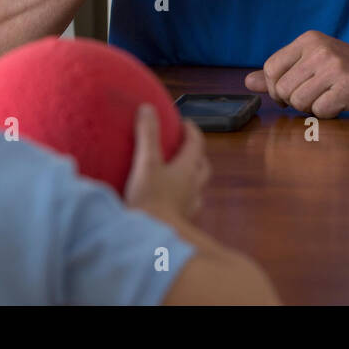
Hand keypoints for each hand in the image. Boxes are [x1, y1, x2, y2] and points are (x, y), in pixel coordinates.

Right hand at [123, 104, 209, 219]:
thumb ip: (148, 135)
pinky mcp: (181, 222)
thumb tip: (148, 108)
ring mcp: (188, 206)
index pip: (196, 144)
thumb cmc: (151, 200)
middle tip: (183, 148)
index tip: (185, 123)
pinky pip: (186, 206)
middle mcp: (193, 186)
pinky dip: (180, 199)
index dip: (192, 131)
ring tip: (176, 175)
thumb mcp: (146, 163)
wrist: (154, 241)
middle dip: (196, 155)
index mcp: (187, 169)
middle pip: (202, 167)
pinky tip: (168, 202)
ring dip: (190, 179)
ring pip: (196, 188)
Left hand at [243, 31, 348, 116]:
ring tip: (330, 98)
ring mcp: (335, 67)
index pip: (271, 68)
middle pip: (283, 89)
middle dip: (295, 101)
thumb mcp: (314, 64)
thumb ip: (282, 73)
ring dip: (312, 109)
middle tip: (315, 97)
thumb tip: (248, 82)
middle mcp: (320, 49)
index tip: (291, 93)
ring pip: (299, 102)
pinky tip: (342, 103)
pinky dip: (329, 114)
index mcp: (308, 40)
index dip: (276, 88)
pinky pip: (321, 111)